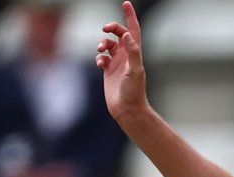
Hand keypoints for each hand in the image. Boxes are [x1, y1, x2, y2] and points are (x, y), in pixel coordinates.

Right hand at [95, 1, 148, 121]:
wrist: (127, 109)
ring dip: (102, 43)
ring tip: (100, 50)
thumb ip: (132, 53)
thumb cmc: (134, 91)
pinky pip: (101, 58)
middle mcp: (127, 56)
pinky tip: (100, 64)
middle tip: (105, 29)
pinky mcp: (109, 71)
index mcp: (135, 53)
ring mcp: (117, 63)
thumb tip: (127, 36)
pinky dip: (98, 57)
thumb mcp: (135, 71)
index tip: (126, 3)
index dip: (130, 17)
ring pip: (107, 45)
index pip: (133, 30)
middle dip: (111, 28)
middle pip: (118, 34)